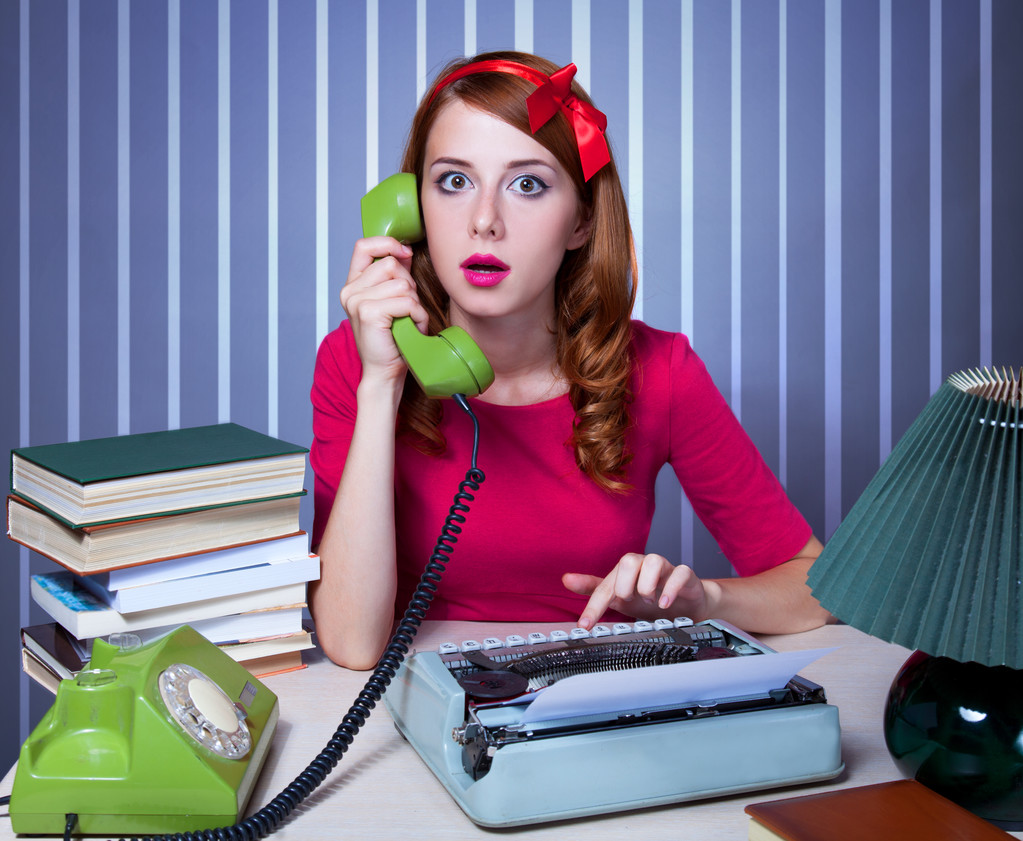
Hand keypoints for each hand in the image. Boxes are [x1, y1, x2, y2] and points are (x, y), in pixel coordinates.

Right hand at [341, 236, 427, 380]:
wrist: (384, 371)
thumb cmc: (392, 338)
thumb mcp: (392, 300)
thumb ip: (395, 275)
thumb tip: (405, 249)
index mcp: (353, 284)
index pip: (364, 246)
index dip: (387, 244)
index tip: (405, 253)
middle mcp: (350, 291)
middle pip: (391, 265)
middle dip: (409, 285)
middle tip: (407, 310)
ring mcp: (356, 301)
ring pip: (402, 284)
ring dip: (415, 304)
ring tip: (409, 321)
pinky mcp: (368, 313)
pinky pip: (406, 302)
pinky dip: (417, 315)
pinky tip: (412, 328)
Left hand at [562, 553, 713, 629]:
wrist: (686, 606)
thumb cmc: (651, 598)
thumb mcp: (620, 598)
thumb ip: (595, 590)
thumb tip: (566, 579)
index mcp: (626, 571)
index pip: (605, 584)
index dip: (594, 605)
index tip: (585, 625)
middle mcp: (644, 566)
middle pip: (628, 561)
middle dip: (624, 586)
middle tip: (629, 601)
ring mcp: (666, 569)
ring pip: (654, 561)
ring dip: (647, 585)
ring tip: (649, 601)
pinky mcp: (685, 575)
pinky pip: (680, 572)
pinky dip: (671, 588)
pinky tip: (665, 603)